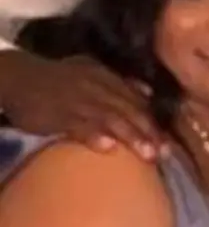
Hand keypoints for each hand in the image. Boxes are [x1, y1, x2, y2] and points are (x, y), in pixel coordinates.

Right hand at [0, 50, 164, 159]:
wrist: (20, 75)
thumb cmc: (60, 77)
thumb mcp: (93, 71)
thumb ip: (121, 82)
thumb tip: (149, 93)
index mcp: (108, 78)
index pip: (138, 102)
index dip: (154, 123)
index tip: (169, 144)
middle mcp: (98, 88)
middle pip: (129, 111)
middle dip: (149, 132)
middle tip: (164, 154)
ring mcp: (79, 101)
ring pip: (110, 119)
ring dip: (131, 136)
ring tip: (147, 155)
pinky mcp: (58, 114)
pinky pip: (78, 125)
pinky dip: (93, 135)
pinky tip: (107, 148)